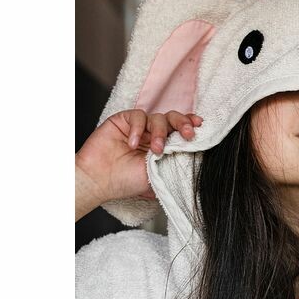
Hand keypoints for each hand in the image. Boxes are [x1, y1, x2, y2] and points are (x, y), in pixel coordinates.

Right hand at [75, 109, 202, 205]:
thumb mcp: (158, 174)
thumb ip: (174, 161)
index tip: (200, 126)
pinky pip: (137, 116)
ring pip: (158, 117)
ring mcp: (138, 127)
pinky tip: (133, 143)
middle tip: (188, 134)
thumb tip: (196, 155)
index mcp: (163, 146)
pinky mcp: (122, 121)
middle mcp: (152, 134)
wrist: (99, 181)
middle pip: (173, 118)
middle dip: (183, 123)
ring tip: (156, 150)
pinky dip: (138, 129)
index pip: (180, 130)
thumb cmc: (126, 182)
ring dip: (160, 133)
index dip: (190, 125)